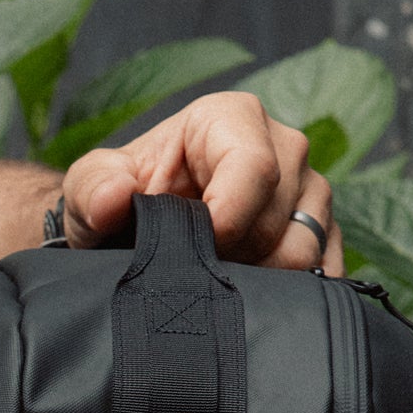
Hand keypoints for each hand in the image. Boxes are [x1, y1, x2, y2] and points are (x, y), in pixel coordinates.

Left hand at [61, 92, 340, 273]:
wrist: (132, 230)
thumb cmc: (118, 199)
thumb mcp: (89, 189)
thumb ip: (93, 190)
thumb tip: (113, 199)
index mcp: (230, 119)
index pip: (253, 169)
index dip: (226, 220)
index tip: (196, 248)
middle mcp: (282, 148)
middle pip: (279, 219)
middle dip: (233, 257)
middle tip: (191, 268)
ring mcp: (308, 192)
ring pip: (303, 250)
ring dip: (257, 280)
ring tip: (213, 277)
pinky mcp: (322, 233)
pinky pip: (324, 270)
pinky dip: (286, 293)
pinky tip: (248, 293)